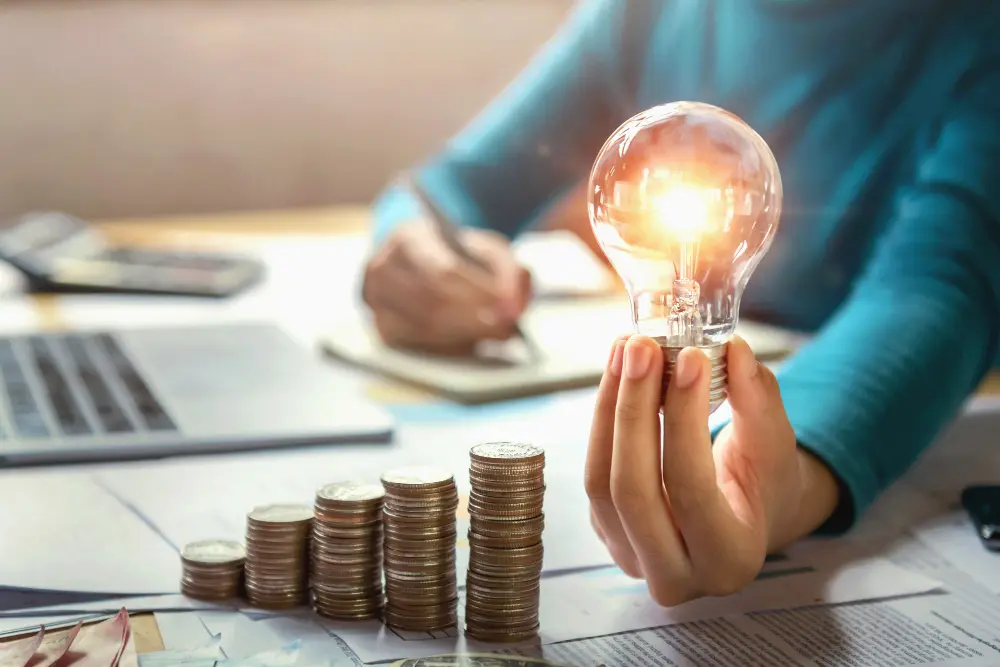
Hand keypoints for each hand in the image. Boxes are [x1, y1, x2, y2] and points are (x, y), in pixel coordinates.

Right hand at [361, 219, 531, 354]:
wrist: (424, 256)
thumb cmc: (459, 254)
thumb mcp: (489, 249)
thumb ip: (510, 272)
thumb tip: (516, 307)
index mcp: (408, 237)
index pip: (441, 270)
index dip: (477, 292)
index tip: (508, 304)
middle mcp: (383, 268)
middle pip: (432, 302)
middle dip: (475, 318)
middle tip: (507, 325)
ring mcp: (378, 300)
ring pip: (425, 326)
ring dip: (467, 333)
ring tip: (496, 332)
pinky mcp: (384, 327)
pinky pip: (419, 343)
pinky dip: (451, 346)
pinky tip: (473, 341)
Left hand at [584, 335, 839, 604]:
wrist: (746, 516)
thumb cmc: (766, 482)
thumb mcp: (776, 443)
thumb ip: (758, 400)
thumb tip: (735, 350)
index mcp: (728, 560)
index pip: (691, 487)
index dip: (685, 419)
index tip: (689, 357)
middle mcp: (675, 575)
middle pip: (632, 488)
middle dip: (633, 409)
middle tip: (641, 346)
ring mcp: (631, 558)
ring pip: (599, 481)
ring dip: (609, 407)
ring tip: (625, 349)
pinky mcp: (606, 532)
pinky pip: (593, 473)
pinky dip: (602, 418)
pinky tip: (618, 372)